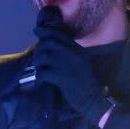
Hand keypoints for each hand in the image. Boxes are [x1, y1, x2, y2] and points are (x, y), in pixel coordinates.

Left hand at [33, 7, 110, 124]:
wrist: (93, 98)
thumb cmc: (86, 81)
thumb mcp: (80, 61)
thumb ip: (69, 51)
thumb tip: (49, 43)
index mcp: (77, 48)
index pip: (58, 34)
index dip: (45, 31)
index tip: (36, 30)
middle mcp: (71, 53)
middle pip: (48, 43)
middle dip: (39, 49)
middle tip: (38, 59)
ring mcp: (66, 65)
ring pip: (43, 56)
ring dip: (38, 64)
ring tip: (40, 70)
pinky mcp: (61, 77)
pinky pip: (43, 72)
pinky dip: (40, 76)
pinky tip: (41, 80)